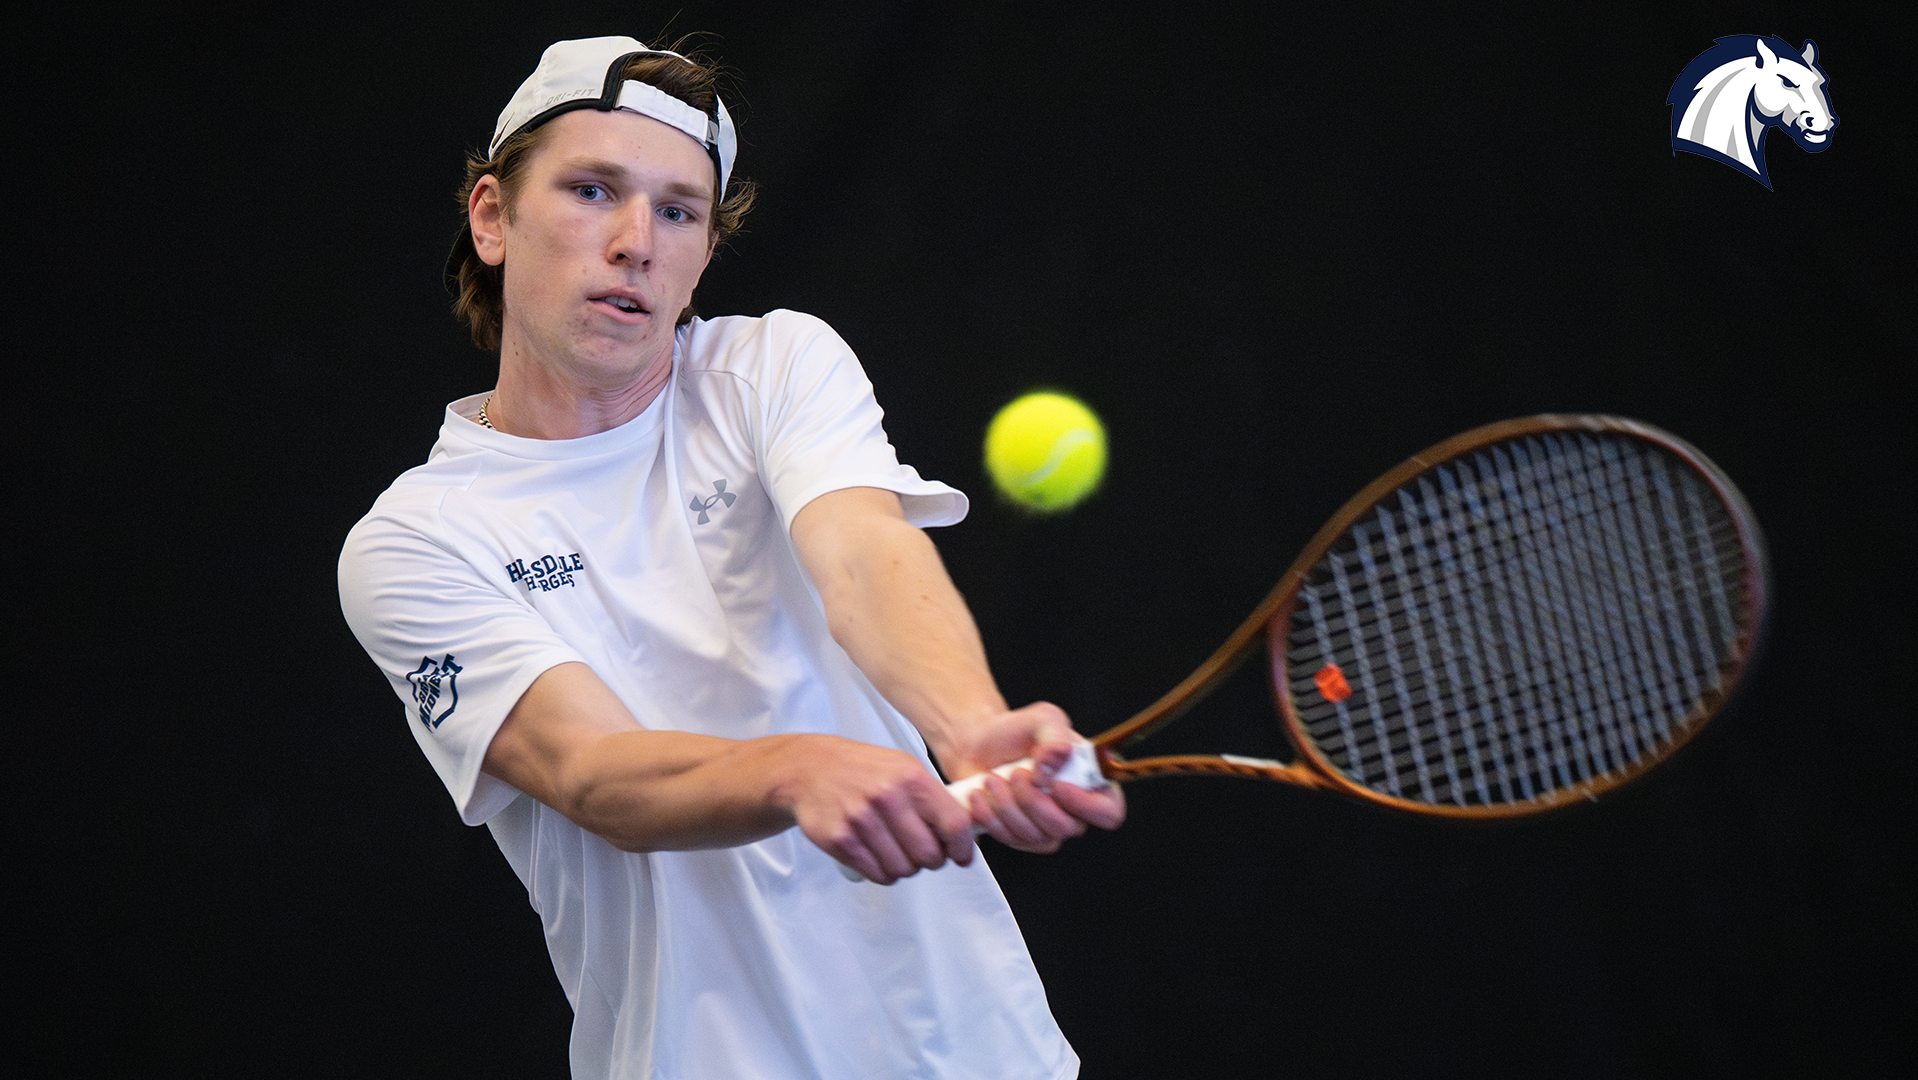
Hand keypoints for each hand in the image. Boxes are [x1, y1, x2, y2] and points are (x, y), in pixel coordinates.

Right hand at [773, 735, 978, 884]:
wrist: (810, 770)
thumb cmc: (862, 770)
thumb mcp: (903, 768)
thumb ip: (932, 798)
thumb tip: (962, 834)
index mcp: (910, 778)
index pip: (953, 823)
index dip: (962, 847)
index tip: (961, 856)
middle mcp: (887, 798)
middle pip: (929, 854)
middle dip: (931, 860)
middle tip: (924, 853)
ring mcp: (862, 821)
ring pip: (903, 869)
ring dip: (905, 868)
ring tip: (897, 852)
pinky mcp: (841, 841)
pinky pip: (877, 874)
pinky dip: (883, 872)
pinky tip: (879, 856)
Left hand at [938, 703, 1126, 852]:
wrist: (979, 744)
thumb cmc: (1016, 731)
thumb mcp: (1041, 719)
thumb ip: (1055, 735)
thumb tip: (1057, 760)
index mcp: (1090, 780)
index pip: (1109, 812)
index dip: (1085, 805)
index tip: (1056, 784)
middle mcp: (1074, 808)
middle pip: (1067, 828)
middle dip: (1033, 800)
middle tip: (1015, 774)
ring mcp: (1049, 827)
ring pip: (1036, 836)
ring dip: (1008, 806)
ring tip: (993, 778)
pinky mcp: (1022, 836)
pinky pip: (1013, 840)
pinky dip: (992, 817)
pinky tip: (982, 795)